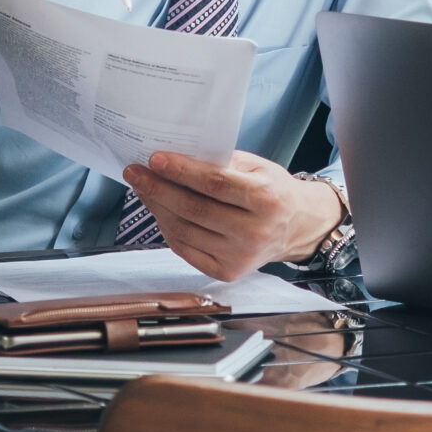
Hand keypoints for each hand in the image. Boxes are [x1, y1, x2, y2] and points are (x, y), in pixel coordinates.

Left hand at [119, 151, 340, 282]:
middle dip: (158, 189)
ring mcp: (239, 257)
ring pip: (184, 230)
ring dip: (157, 208)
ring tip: (143, 189)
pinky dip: (167, 229)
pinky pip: (185, 249)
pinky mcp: (227, 272)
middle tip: (135, 173)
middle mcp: (254, 232)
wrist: (296, 227)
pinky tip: (159, 211)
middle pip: (193, 209)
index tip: (154, 159)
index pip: (214, 184)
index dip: (181, 172)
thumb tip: (174, 158)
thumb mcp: (256, 167)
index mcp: (265, 200)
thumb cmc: (273, 191)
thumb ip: (220, 163)